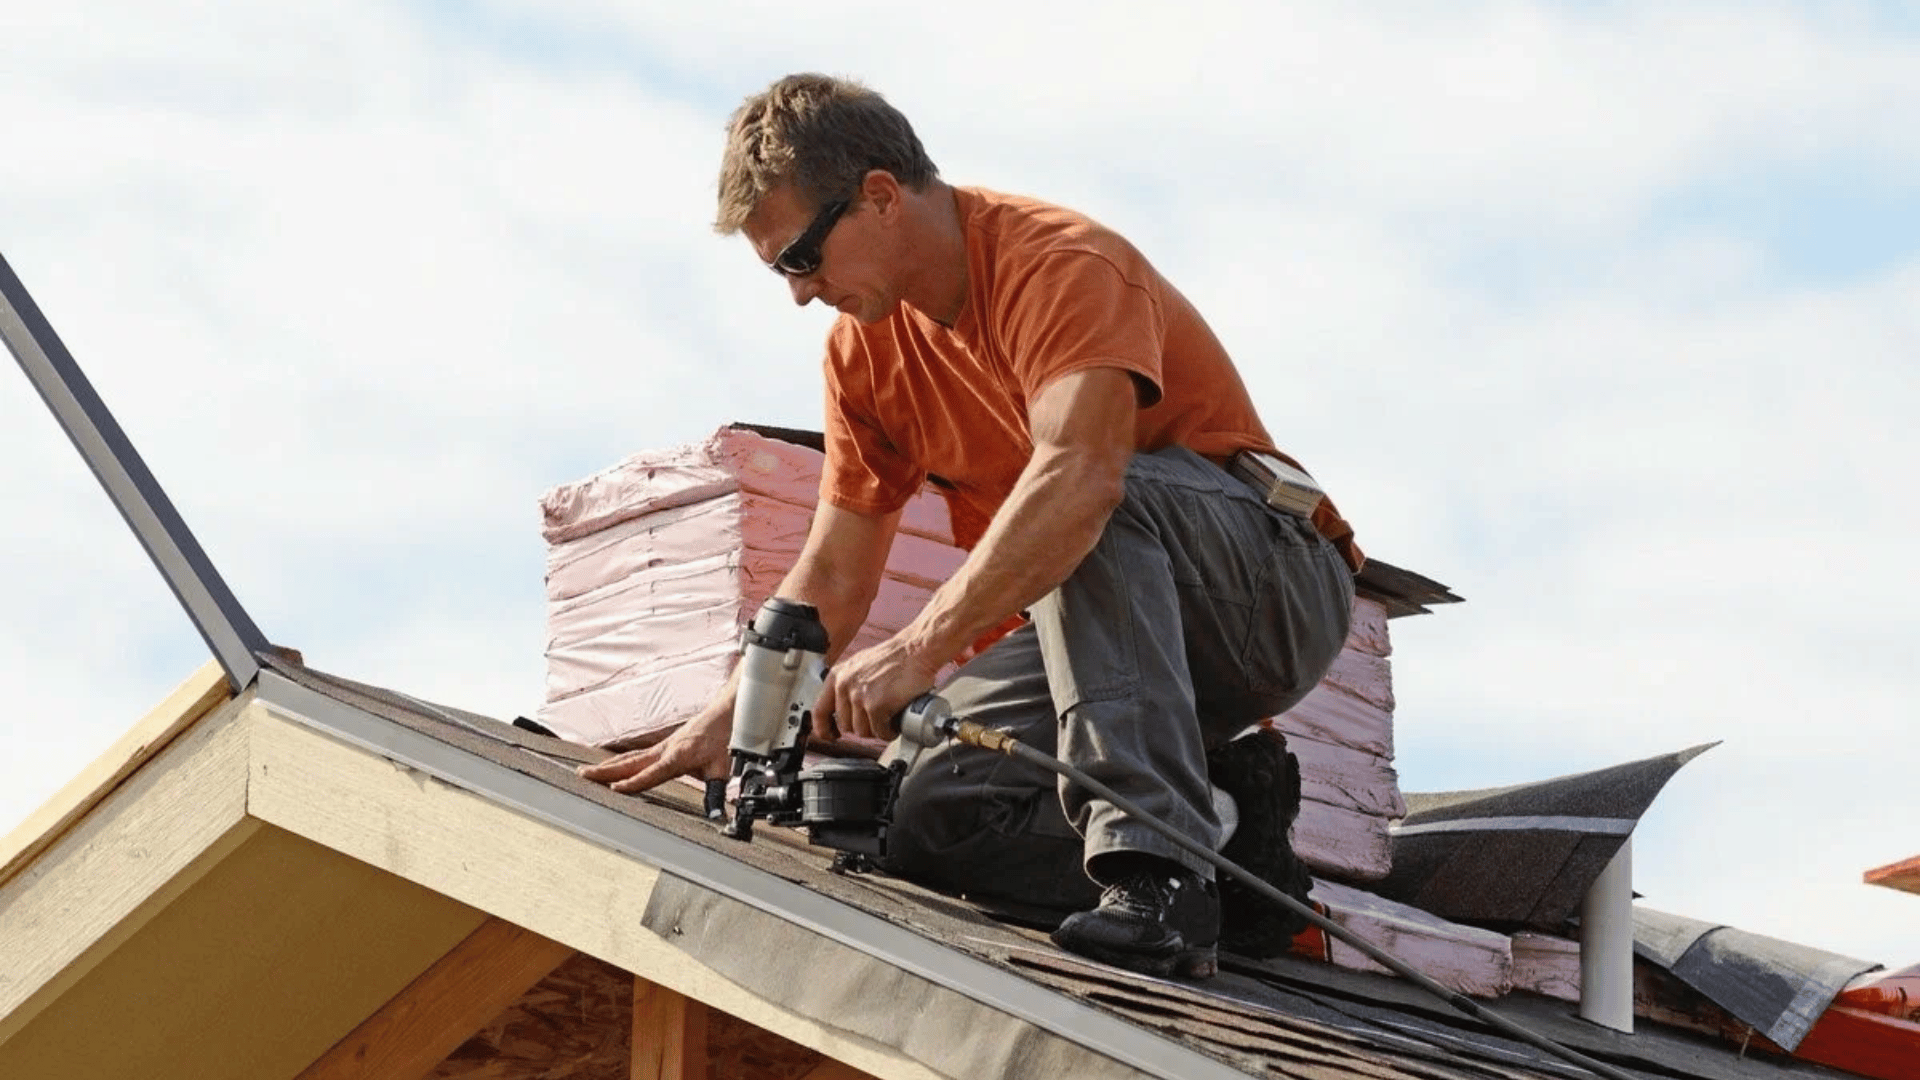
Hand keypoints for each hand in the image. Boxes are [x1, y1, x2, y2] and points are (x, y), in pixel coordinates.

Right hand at [577, 708, 729, 794]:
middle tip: (582, 776)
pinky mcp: (661, 747)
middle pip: (631, 763)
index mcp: (678, 756)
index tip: (614, 790)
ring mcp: (661, 747)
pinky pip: (635, 755)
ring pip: (629, 758)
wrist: (725, 713)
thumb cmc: (723, 738)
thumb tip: (717, 816)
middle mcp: (664, 750)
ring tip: (584, 772)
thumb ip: (715, 793)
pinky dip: (618, 761)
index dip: (634, 783)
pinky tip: (607, 766)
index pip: (652, 772)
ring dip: (607, 766)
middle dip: (605, 771)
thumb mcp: (722, 767)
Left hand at [815, 636, 942, 741]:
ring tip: (889, 718)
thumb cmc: (895, 657)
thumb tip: (845, 707)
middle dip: (863, 727)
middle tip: (877, 719)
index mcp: (838, 676)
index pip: (819, 711)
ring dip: (877, 730)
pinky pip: (880, 732)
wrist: (916, 649)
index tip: (831, 736)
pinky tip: (896, 722)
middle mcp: (844, 686)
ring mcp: (859, 697)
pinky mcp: (876, 706)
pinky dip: (890, 731)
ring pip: (862, 732)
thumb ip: (849, 684)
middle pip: (845, 726)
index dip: (824, 729)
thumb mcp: (860, 666)